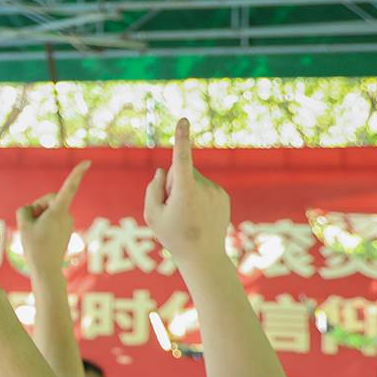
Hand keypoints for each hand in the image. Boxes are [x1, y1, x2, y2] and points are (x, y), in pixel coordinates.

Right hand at [18, 160, 89, 274]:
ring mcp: (67, 223)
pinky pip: (51, 219)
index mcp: (58, 212)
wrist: (47, 270)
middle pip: (48, 199)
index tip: (87, 162)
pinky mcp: (65, 229)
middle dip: (38, 206)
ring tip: (34, 234)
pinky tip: (39, 238)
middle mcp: (66, 215)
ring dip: (39, 217)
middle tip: (28, 223)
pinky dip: (43, 224)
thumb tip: (32, 210)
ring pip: (48, 210)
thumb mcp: (23, 225)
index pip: (69, 188)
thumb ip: (25, 210)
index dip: (77, 174)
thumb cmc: (35, 248)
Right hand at [144, 118, 230, 268]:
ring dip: (185, 192)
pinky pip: (204, 187)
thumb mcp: (152, 215)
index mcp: (186, 191)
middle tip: (173, 212)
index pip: (182, 159)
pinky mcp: (223, 195)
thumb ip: (153, 189)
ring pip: (193, 180)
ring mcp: (216, 191)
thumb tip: (164, 170)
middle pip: (180, 173)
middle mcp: (204, 188)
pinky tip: (198, 216)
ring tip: (188, 217)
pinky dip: (197, 197)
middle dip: (173, 185)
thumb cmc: (174, 237)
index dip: (181, 139)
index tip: (184, 120)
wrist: (204, 256)